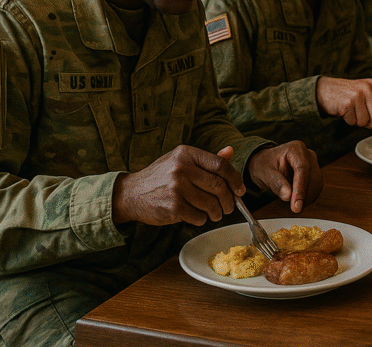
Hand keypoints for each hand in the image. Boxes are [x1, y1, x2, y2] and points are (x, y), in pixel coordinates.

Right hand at [112, 145, 244, 226]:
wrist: (130, 193)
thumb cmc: (161, 177)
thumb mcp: (182, 161)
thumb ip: (207, 159)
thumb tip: (230, 151)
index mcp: (186, 153)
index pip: (220, 165)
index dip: (235, 179)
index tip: (240, 190)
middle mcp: (181, 168)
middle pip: (218, 186)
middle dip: (229, 200)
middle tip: (230, 206)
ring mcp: (176, 187)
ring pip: (210, 203)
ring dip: (217, 212)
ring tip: (215, 213)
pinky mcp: (172, 206)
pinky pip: (198, 216)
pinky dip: (202, 219)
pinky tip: (198, 216)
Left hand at [246, 141, 322, 213]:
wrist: (266, 164)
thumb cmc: (265, 164)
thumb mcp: (265, 172)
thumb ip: (276, 183)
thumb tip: (288, 196)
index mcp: (296, 149)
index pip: (302, 168)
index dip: (301, 187)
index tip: (296, 204)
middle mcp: (308, 155)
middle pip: (312, 177)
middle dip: (304, 195)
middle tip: (294, 207)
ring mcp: (313, 164)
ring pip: (317, 184)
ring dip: (307, 197)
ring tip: (293, 203)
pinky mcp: (315, 174)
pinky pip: (316, 188)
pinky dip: (308, 198)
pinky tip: (298, 200)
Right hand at [315, 76, 371, 129]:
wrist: (322, 89)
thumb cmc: (343, 94)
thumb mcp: (361, 93)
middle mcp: (366, 88)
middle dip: (370, 123)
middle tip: (360, 118)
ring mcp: (357, 95)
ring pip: (365, 121)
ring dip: (356, 121)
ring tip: (349, 111)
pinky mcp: (347, 103)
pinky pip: (353, 121)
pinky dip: (348, 120)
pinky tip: (343, 111)